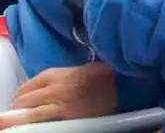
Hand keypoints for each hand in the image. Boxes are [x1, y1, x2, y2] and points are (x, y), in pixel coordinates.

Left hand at [0, 62, 116, 128]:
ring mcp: (60, 106)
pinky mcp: (67, 120)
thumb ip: (68, 74)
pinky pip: (44, 124)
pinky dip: (35, 123)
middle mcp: (56, 89)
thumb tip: (51, 84)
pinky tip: (32, 126)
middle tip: (13, 111)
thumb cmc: (107, 76)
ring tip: (12, 121)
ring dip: (20, 117)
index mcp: (61, 74)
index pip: (32, 83)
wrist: (123, 87)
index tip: (19, 96)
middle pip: (27, 98)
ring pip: (31, 114)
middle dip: (18, 105)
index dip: (23, 91)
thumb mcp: (85, 68)